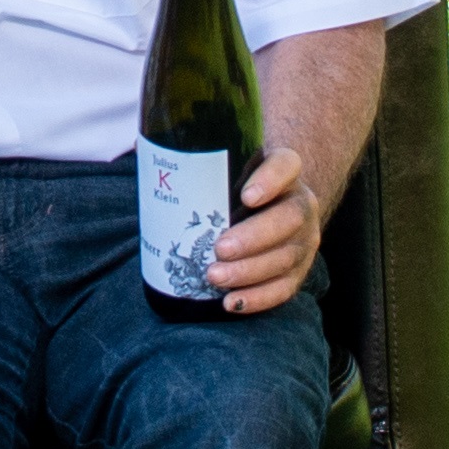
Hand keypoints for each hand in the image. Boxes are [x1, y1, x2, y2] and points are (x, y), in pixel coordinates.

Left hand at [208, 145, 321, 315]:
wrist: (269, 206)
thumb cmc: (234, 184)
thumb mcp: (225, 165)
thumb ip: (197, 158)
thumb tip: (146, 146)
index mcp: (284, 170)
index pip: (286, 165)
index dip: (271, 180)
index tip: (247, 194)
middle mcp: (299, 203)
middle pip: (289, 218)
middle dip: (254, 237)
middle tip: (220, 248)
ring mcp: (303, 239)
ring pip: (286, 256)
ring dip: (250, 271)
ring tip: (214, 277)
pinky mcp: (297, 269)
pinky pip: (285, 287)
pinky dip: (259, 298)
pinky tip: (231, 302)